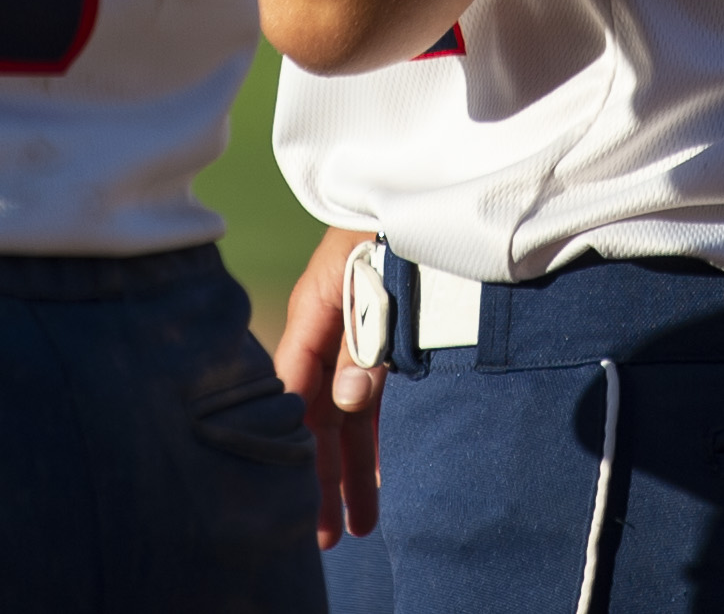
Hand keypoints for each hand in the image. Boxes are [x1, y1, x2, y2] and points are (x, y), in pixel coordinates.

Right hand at [273, 224, 387, 546]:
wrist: (435, 187)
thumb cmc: (398, 221)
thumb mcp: (378, 274)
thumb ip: (363, 339)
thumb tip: (346, 405)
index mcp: (315, 308)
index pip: (291, 383)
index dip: (289, 434)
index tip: (289, 486)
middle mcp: (330, 330)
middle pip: (318, 415)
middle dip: (322, 477)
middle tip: (326, 535)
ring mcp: (358, 338)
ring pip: (347, 416)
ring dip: (351, 470)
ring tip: (357, 527)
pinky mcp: (386, 342)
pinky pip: (374, 400)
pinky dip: (375, 440)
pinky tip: (378, 480)